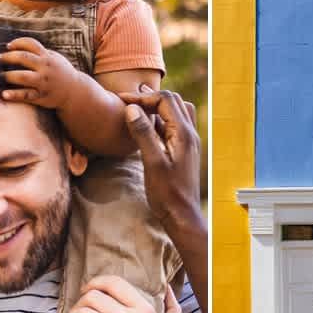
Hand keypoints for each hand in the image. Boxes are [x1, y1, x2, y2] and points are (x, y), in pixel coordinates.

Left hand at [0, 37, 79, 108]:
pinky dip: (14, 95)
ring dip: (9, 76)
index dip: (18, 43)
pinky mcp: (42, 96)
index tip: (8, 46)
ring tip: (0, 76)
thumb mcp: (55, 58)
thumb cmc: (61, 72)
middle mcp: (46, 68)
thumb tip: (19, 45)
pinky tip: (4, 94)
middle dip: (9, 57)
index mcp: (48, 57)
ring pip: (23, 77)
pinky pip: (26, 95)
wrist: (75, 92)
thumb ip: (41, 52)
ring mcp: (44, 83)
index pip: (31, 44)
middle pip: (24, 58)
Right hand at [117, 86, 200, 230]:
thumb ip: (143, 133)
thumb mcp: (152, 162)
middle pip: (172, 101)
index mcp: (184, 133)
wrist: (182, 215)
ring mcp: (189, 141)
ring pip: (176, 111)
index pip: (165, 100)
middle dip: (150, 98)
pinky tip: (146, 127)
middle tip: (127, 101)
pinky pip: (175, 125)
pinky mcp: (184, 149)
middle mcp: (190, 133)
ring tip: (137, 109)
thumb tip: (132, 109)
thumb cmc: (167, 193)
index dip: (142, 97)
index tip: (121, 100)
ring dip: (157, 106)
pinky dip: (160, 119)